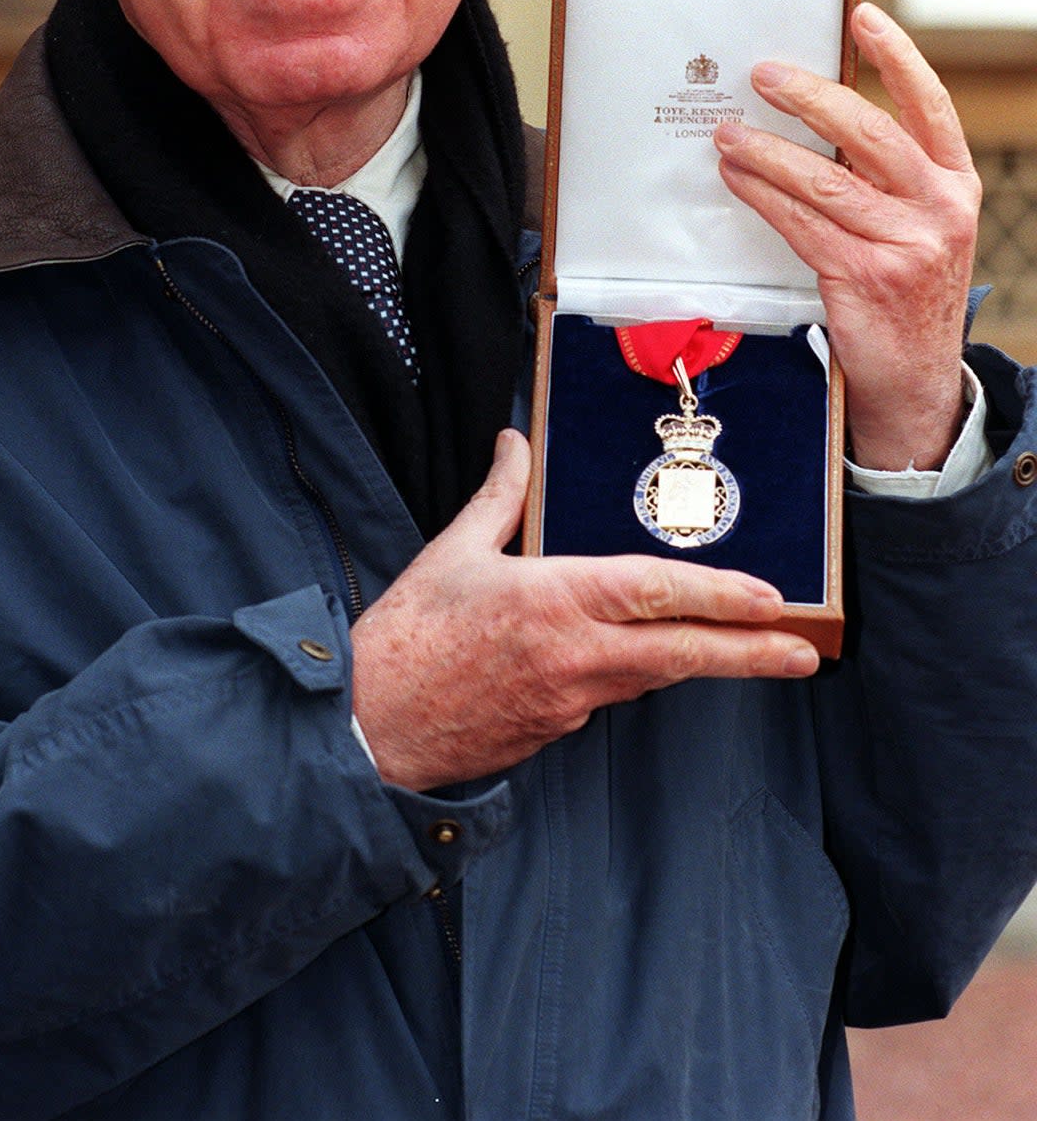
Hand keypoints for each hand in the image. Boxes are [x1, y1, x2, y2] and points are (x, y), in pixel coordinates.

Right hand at [351, 430, 817, 791]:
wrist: (369, 728)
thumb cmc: (407, 636)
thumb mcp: (452, 550)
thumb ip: (499, 495)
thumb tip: (515, 442)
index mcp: (551, 600)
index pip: (655, 594)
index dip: (719, 595)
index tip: (769, 598)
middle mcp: (574, 655)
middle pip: (680, 654)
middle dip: (750, 653)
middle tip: (804, 651)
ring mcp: (569, 701)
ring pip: (652, 675)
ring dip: (702, 662)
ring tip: (755, 650)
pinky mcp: (555, 730)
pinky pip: (613, 695)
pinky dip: (640, 674)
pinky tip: (653, 661)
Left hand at [713, 1, 980, 470]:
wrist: (916, 381)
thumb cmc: (904, 289)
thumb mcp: (916, 226)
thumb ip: (883, 177)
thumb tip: (814, 119)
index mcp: (955, 185)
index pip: (930, 106)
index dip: (897, 57)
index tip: (862, 16)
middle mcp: (939, 210)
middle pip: (871, 135)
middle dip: (812, 98)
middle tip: (764, 76)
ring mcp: (906, 247)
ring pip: (825, 182)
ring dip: (767, 153)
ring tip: (727, 134)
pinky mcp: (864, 279)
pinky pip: (801, 225)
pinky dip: (763, 197)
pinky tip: (736, 179)